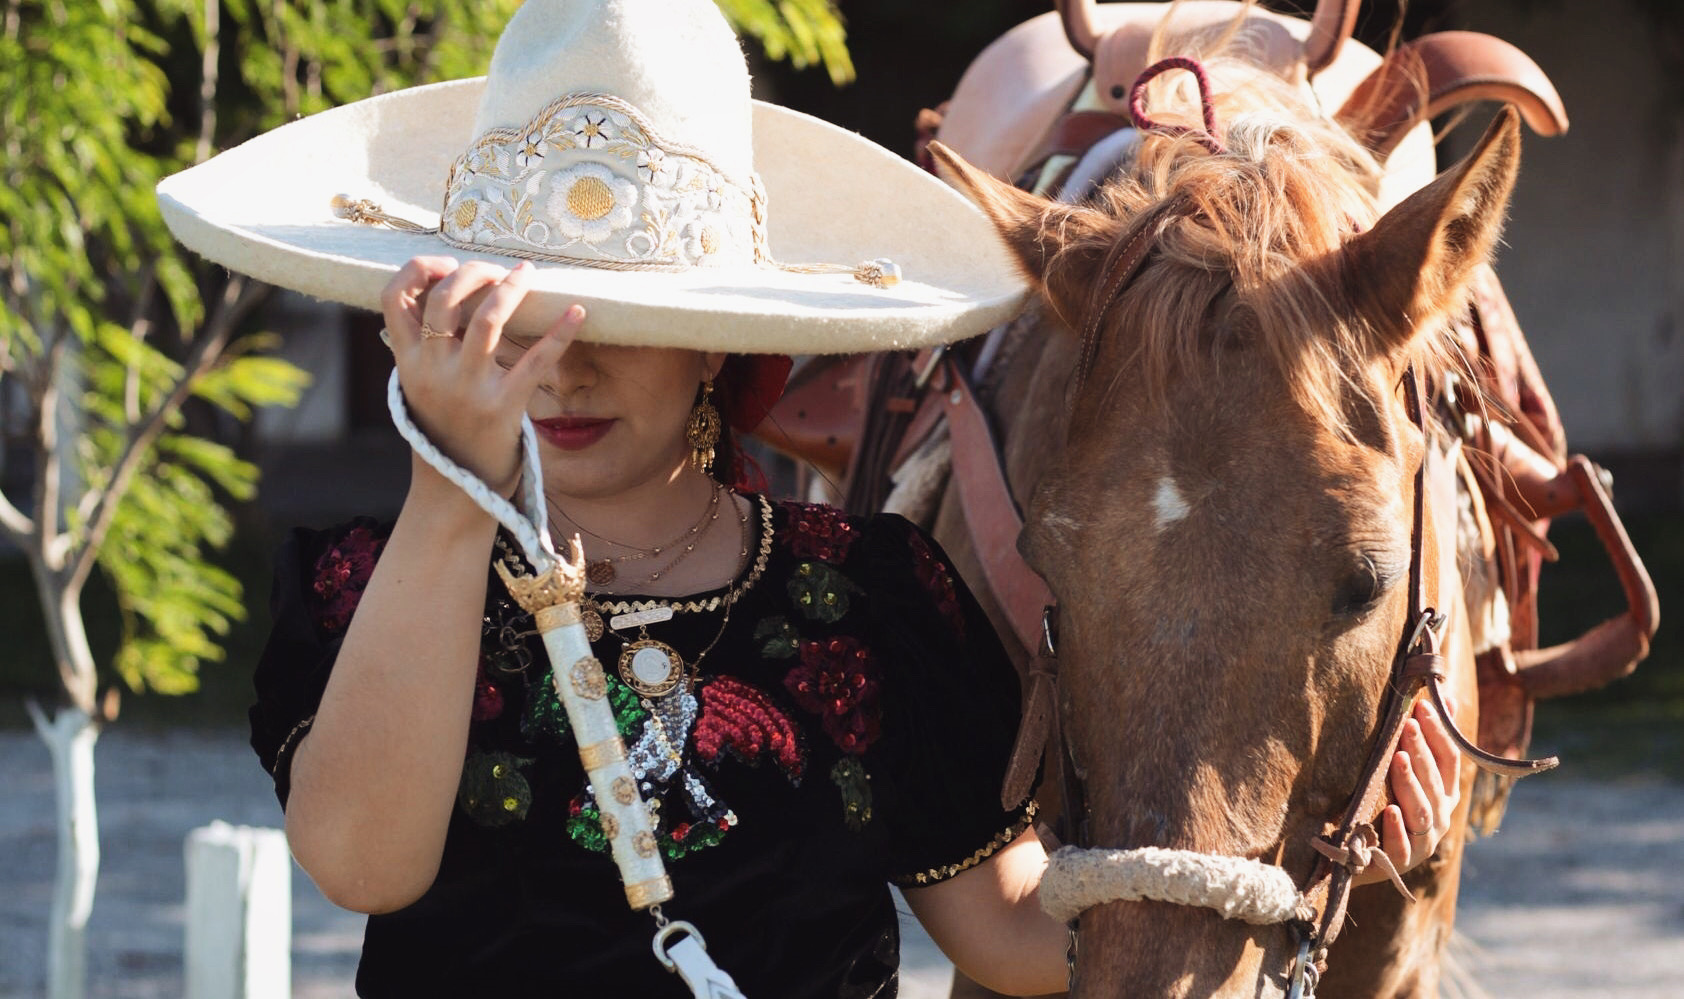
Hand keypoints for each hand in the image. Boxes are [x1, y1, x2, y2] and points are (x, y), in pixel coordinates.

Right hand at [381, 257, 581, 493]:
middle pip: (444, 298)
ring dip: (509, 288)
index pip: (393, 297)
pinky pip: (535, 362)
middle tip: (496, 270)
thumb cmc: (445, 425)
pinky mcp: (502, 407)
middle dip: (472, 271)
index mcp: (407, 361)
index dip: (419, 269)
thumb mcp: (419, 383)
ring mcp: (466, 389)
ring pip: (486, 320)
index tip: (447, 264)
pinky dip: (560, 333)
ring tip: (526, 273)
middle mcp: (432, 371)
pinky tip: (578, 312)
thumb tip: (443, 288)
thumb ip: (423, 343)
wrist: (455, 488)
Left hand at [1355, 699, 1461, 883]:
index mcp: (1444, 793)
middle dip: (1421, 751)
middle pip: (1434, 780)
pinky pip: (1401, 847)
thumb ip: (1427, 738)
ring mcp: (1423, 842)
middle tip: (1408, 724)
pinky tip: (1390, 811)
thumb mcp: (1406, 772)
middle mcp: (1439, 816)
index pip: (1449, 758)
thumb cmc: (1385, 806)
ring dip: (1410, 783)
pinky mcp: (1400, 862)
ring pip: (1421, 810)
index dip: (1439, 732)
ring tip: (1397, 759)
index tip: (1421, 705)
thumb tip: (1443, 693)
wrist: (1359, 858)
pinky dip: (1396, 830)